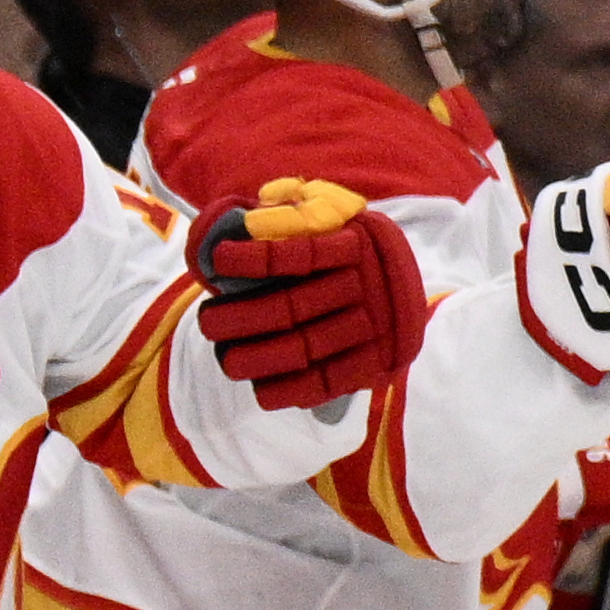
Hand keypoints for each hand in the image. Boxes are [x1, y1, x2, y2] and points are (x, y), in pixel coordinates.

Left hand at [193, 178, 426, 412]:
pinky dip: (292, 389)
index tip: (217, 259)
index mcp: (355, 243)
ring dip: (258, 357)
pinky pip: (329, 380)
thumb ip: (286, 218)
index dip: (257, 258)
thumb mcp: (327, 222)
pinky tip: (261, 391)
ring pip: (305, 347)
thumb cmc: (343, 255)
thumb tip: (233, 221)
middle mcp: (366, 284)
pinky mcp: (374, 361)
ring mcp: (372, 325)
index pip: (301, 253)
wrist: (402, 291)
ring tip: (225, 358)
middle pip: (293, 306)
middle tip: (207, 322)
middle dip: (241, 317)